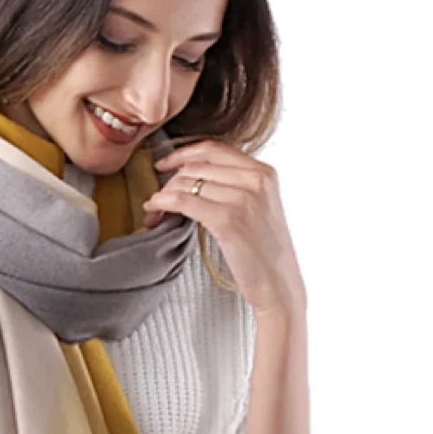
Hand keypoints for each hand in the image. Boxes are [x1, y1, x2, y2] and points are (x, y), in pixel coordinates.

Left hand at [143, 139, 306, 315]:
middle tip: (157, 198)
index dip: (183, 153)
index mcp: (264, 172)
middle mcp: (255, 179)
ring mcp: (242, 198)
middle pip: (197, 166)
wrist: (278, 285)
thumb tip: (195, 176)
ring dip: (163, 195)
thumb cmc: (265, 253)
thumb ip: (238, 186)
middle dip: (169, 180)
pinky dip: (163, 203)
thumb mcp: (259, 207)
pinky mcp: (227, 219)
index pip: (214, 148)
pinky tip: (154, 212)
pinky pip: (184, 201)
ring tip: (154, 210)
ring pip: (187, 182)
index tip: (165, 163)